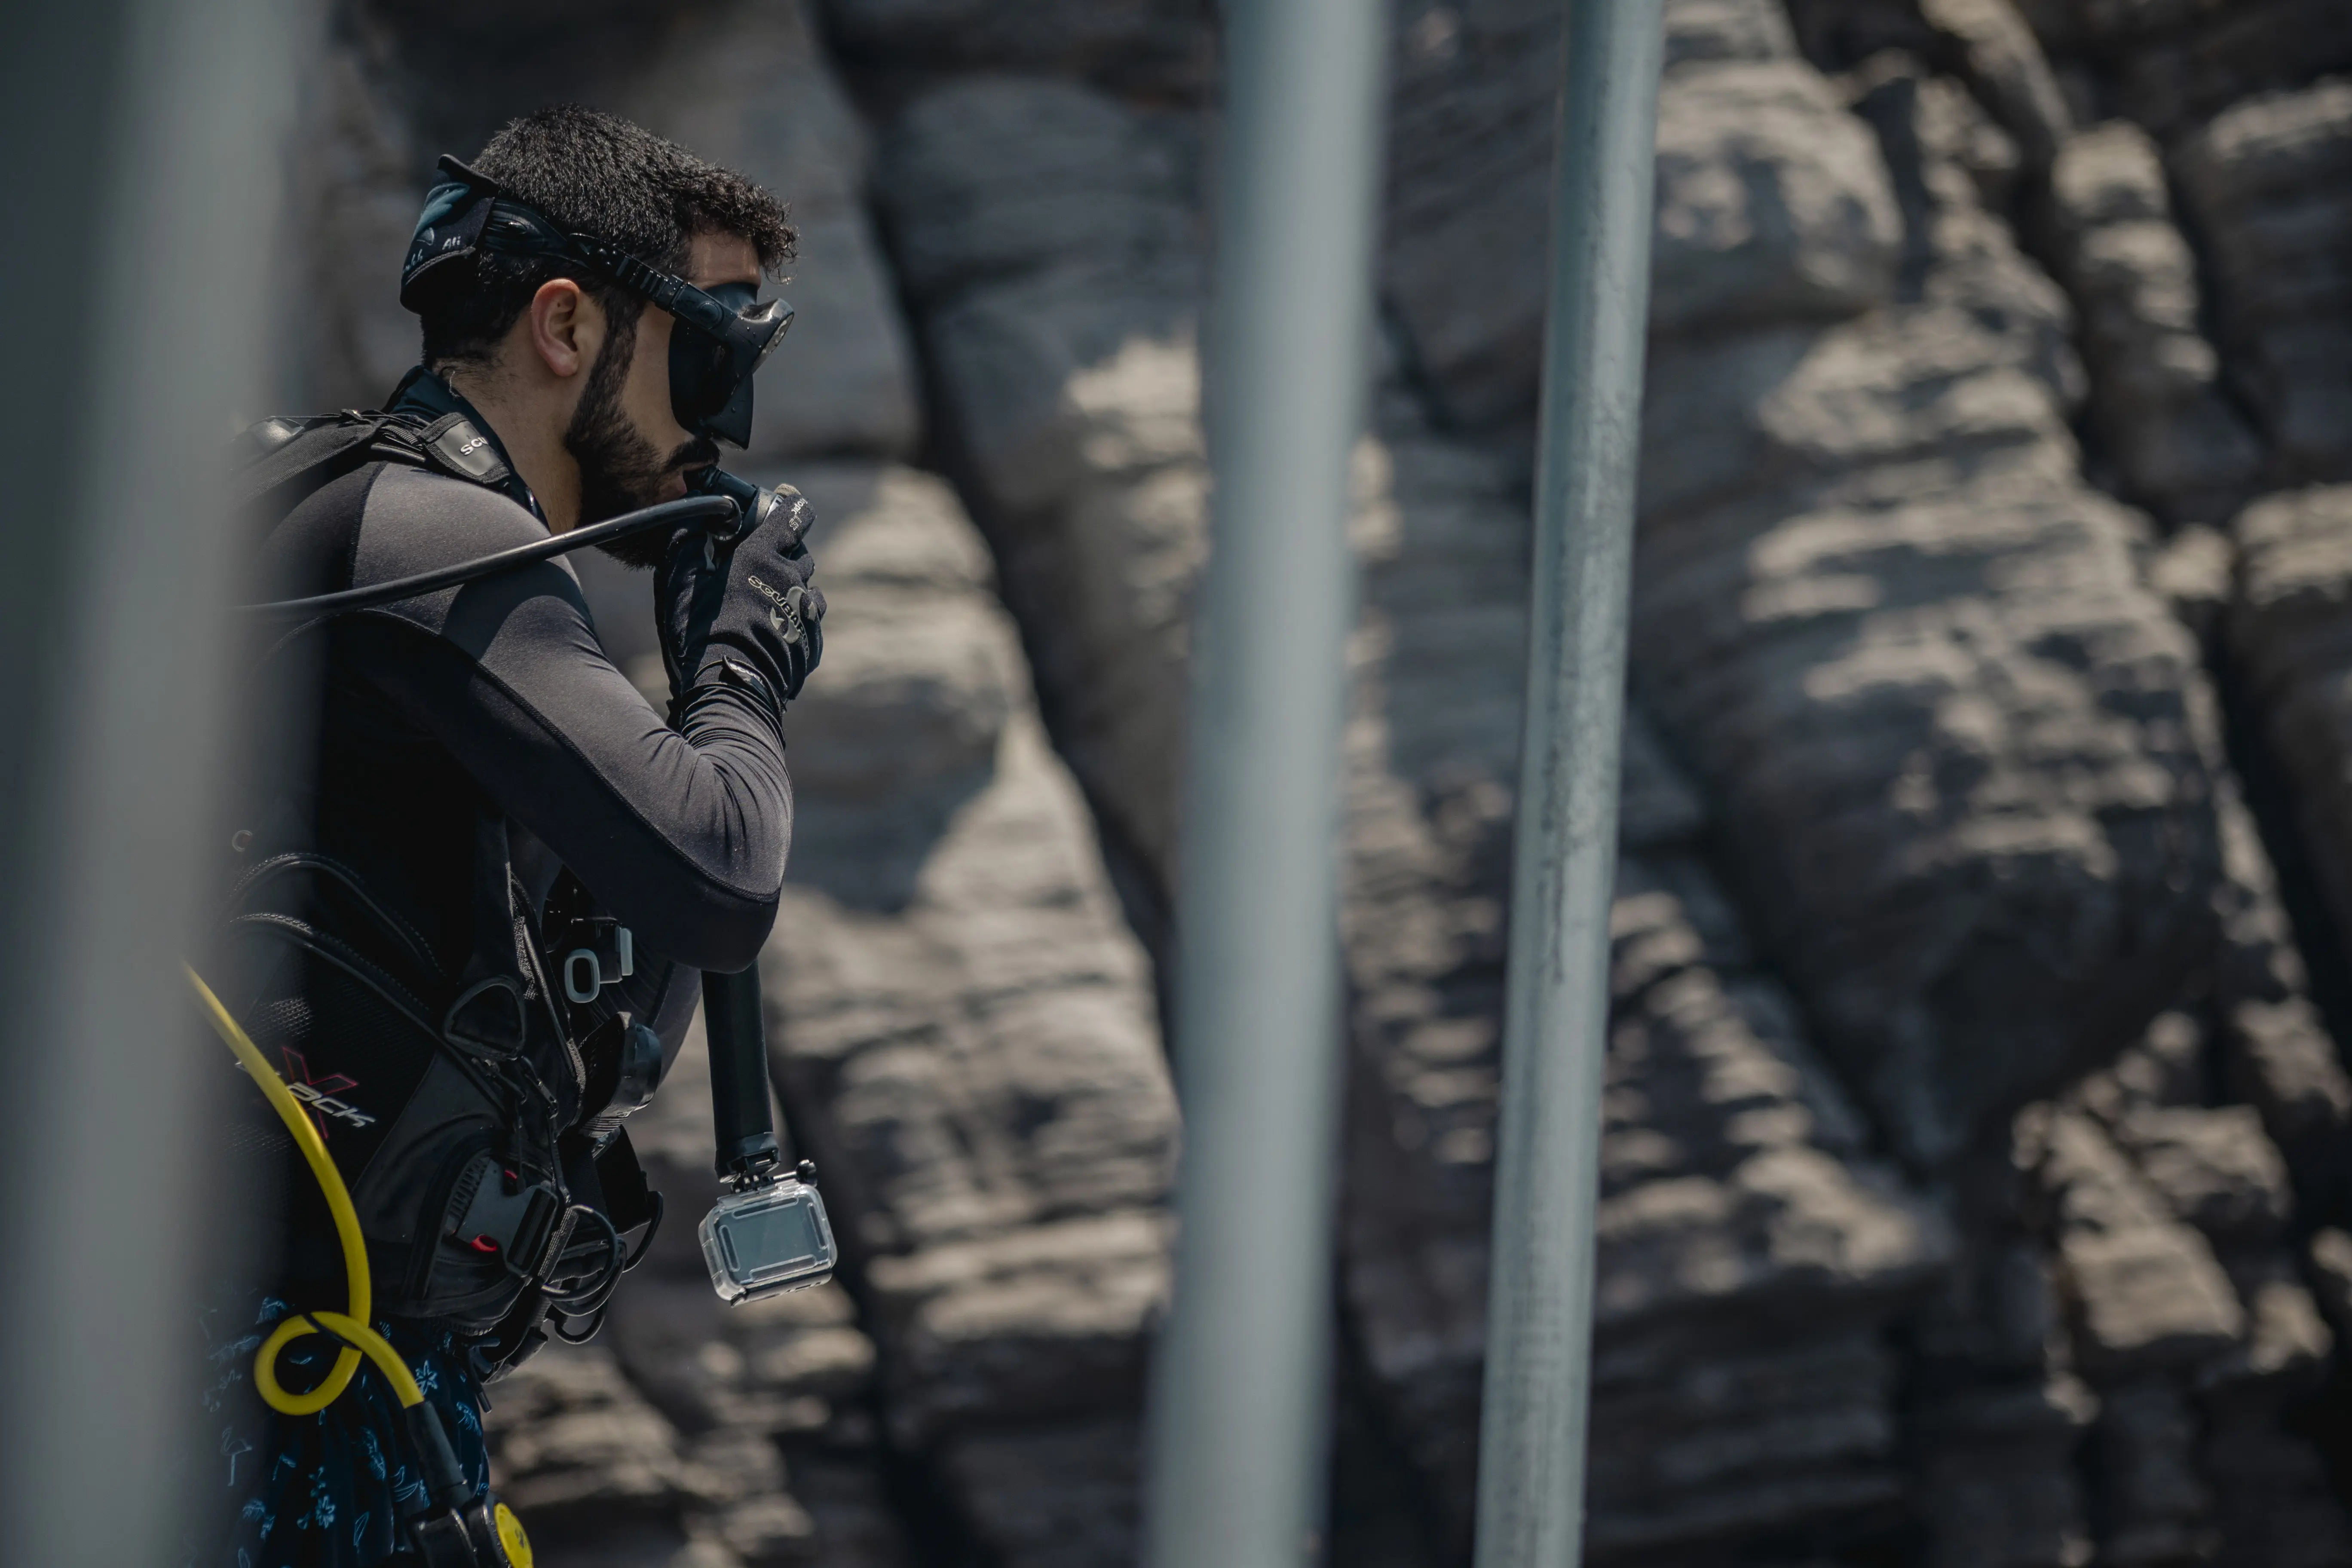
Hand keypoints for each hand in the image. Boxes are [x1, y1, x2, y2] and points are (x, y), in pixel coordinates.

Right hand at [655, 482, 824, 717]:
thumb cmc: (702, 631)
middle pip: (800, 555)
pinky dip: (796, 621)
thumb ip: (689, 546)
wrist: (733, 686)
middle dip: (784, 555)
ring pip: (808, 589)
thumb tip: (693, 526)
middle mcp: (792, 578)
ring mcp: (807, 612)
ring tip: (767, 605)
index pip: (792, 516)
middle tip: (759, 568)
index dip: (792, 507)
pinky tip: (776, 633)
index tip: (789, 503)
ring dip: (793, 590)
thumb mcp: (682, 582)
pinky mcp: (813, 643)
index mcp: (763, 555)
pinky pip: (809, 622)